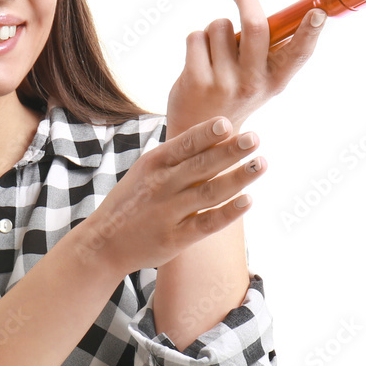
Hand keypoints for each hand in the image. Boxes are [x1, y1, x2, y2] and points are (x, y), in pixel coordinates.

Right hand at [72, 117, 264, 276]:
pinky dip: (228, 212)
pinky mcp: (175, 238)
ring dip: (238, 178)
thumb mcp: (145, 170)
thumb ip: (177, 155)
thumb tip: (218, 132)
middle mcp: (161, 186)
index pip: (184, 145)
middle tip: (256, 138)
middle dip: (230, 151)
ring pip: (209, 193)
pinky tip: (248, 201)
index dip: (206, 134)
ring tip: (262, 164)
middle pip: (201, 166)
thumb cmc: (132, 200)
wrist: (104, 242)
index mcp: (153, 164)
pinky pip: (207, 223)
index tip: (228, 123)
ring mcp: (168, 212)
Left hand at [166, 0, 324, 135]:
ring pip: (219, 26)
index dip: (310, 32)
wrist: (201, 137)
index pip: (298, 54)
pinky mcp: (196, 81)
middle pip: (255, 27)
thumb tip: (265, 10)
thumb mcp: (259, 80)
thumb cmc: (233, 95)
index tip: (318, 13)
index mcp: (275, 80)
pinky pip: (196, 37)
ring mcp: (224, 83)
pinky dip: (197, 40)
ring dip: (214, 28)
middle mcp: (252, 83)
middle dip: (247, 0)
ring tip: (214, 51)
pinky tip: (198, 59)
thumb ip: (266, 51)